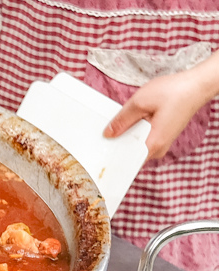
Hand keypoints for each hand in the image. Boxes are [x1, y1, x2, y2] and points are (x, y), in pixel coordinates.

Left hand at [103, 52, 218, 159]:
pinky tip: (124, 126)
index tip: (97, 158)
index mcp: (152, 145)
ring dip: (122, 139)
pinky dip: (131, 134)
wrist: (196, 86)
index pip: (127, 163)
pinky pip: (141, 140)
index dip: (111, 160)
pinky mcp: (160, 136)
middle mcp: (157, 149)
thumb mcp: (140, 103)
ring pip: (134, 147)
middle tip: (97, 142)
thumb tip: (108, 134)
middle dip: (114, 148)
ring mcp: (159, 143)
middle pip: (129, 155)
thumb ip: (122, 120)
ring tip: (108, 132)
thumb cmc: (174, 92)